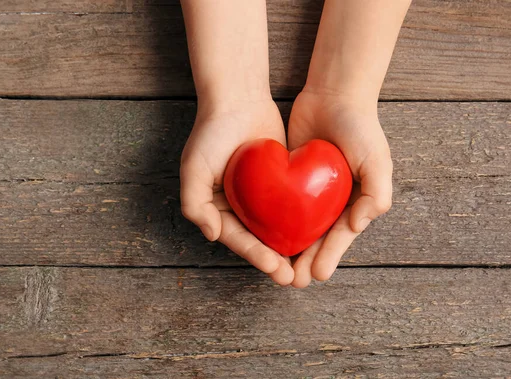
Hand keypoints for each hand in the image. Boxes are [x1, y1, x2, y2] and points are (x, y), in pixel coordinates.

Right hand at [180, 99, 294, 284]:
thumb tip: (213, 235)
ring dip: (290, 247)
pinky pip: (291, 204)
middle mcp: (239, 204)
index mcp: (218, 207)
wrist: (238, 96)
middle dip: (275, 260)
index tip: (275, 269)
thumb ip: (194, 203)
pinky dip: (301, 220)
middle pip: (258, 238)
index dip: (255, 256)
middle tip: (293, 278)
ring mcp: (260, 193)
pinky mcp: (280, 180)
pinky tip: (317, 234)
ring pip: (277, 226)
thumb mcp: (193, 168)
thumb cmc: (212, 132)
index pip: (237, 238)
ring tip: (306, 265)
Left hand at [287, 91, 392, 286]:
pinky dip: (275, 220)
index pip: (341, 235)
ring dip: (289, 247)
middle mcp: (334, 200)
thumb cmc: (360, 126)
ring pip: (298, 226)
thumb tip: (359, 225)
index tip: (315, 274)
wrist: (334, 94)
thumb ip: (376, 193)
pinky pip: (282, 203)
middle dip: (307, 260)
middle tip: (292, 280)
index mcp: (356, 201)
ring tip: (277, 267)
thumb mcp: (376, 159)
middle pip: (318, 237)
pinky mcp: (291, 178)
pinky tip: (263, 235)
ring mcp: (312, 190)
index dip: (329, 256)